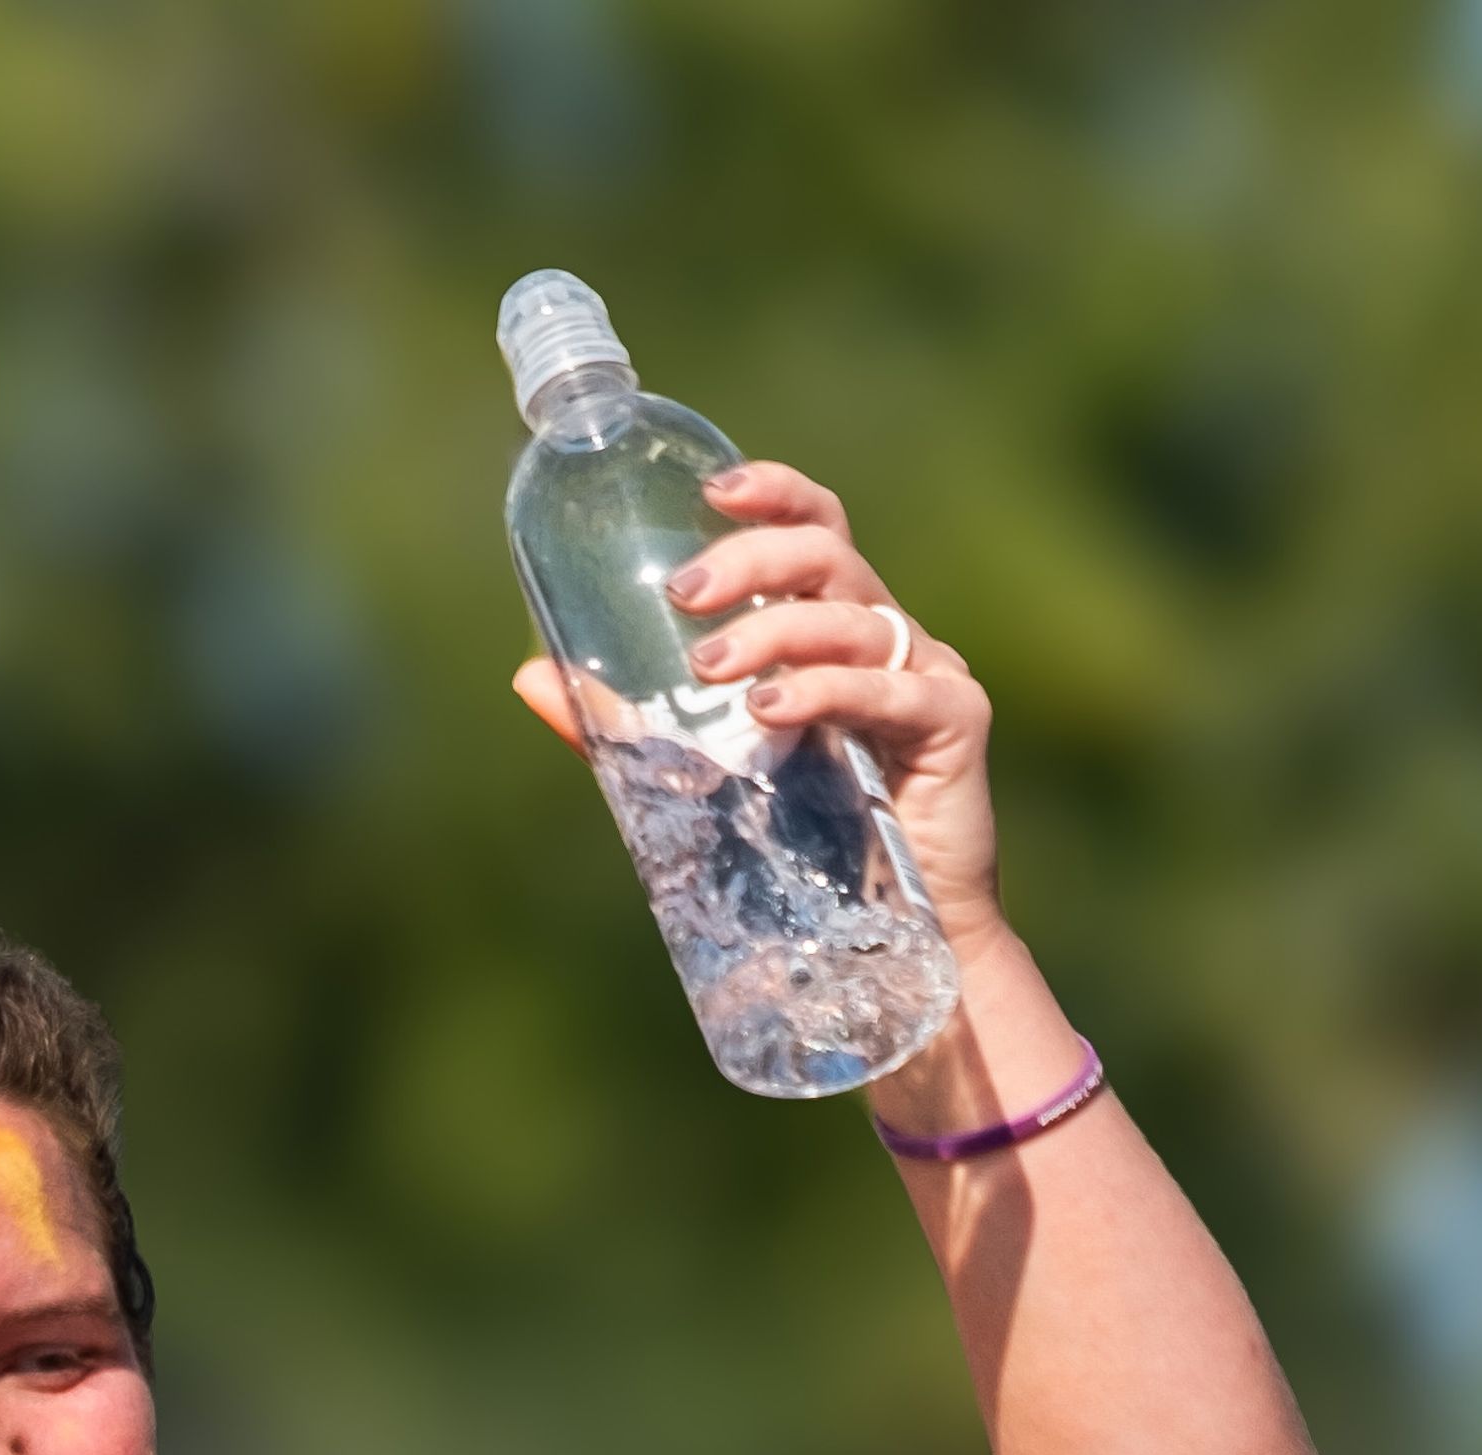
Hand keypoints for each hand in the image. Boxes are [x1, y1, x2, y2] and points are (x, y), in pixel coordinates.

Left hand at [511, 458, 1001, 953]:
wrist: (885, 936)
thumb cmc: (797, 845)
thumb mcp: (697, 773)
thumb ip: (622, 726)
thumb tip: (527, 676)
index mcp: (831, 627)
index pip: (814, 529)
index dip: (774, 495)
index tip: (715, 490)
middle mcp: (884, 635)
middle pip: (828, 555)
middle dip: (754, 560)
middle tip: (686, 592)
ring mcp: (927, 671)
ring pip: (852, 618)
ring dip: (774, 633)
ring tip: (709, 668)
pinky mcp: (954, 720)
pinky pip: (890, 689)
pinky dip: (827, 691)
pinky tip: (772, 711)